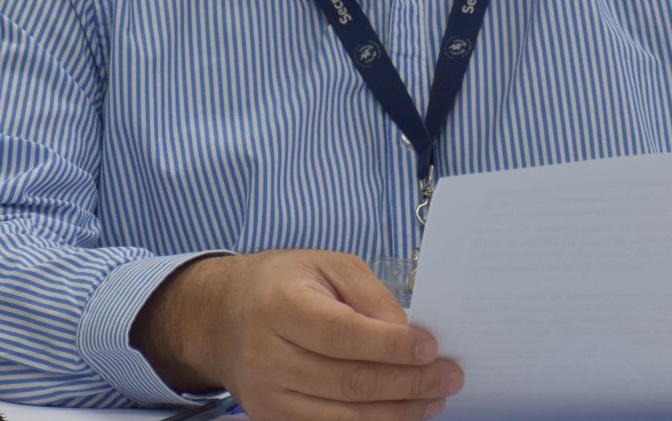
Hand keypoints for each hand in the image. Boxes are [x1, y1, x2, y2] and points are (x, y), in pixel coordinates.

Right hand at [134, 249, 463, 420]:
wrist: (223, 316)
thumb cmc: (282, 283)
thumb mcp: (326, 265)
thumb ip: (370, 295)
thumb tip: (409, 335)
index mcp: (279, 304)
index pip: (343, 334)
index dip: (391, 346)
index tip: (432, 347)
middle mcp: (267, 354)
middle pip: (349, 382)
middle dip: (409, 384)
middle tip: (449, 377)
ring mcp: (266, 395)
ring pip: (344, 416)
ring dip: (398, 412)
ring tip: (433, 400)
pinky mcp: (271, 419)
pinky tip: (400, 414)